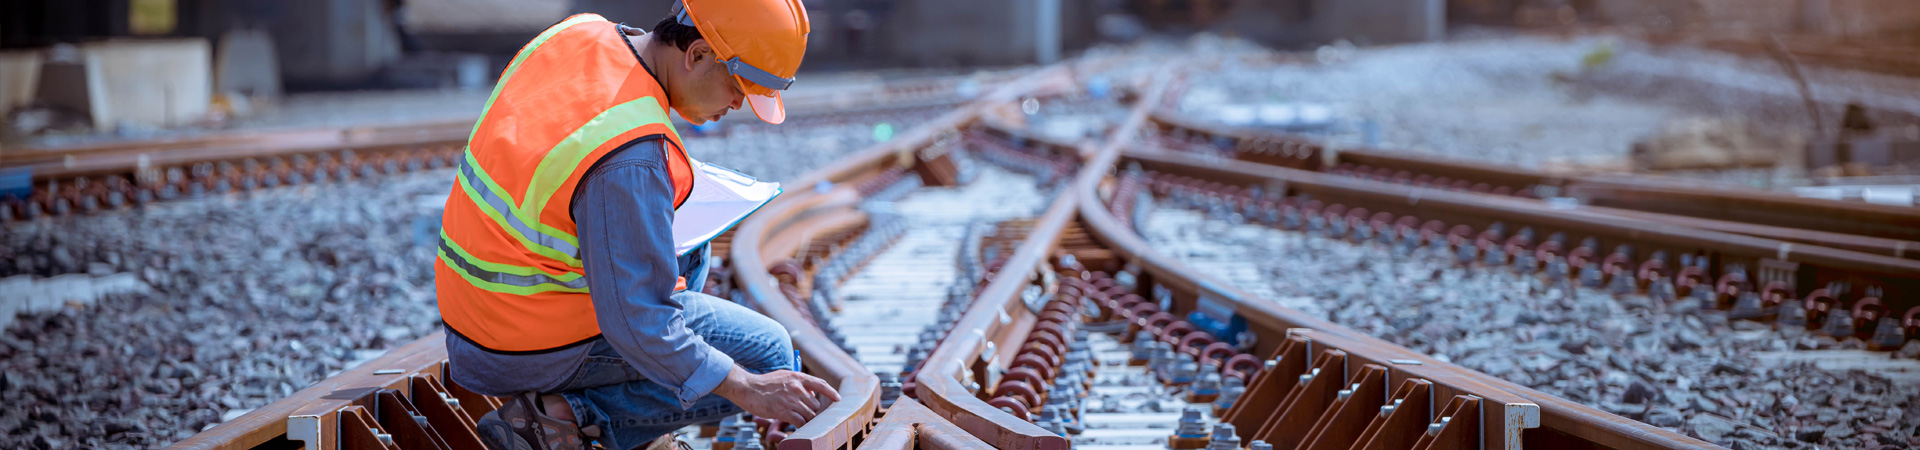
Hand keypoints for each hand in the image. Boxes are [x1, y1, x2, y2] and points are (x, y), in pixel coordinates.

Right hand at [712, 366, 841, 424]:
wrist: (747, 388)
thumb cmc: (764, 383)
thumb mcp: (783, 376)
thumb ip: (798, 382)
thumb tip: (811, 393)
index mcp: (797, 377)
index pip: (820, 384)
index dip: (831, 392)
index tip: (838, 399)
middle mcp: (797, 388)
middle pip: (815, 405)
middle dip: (812, 411)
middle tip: (804, 413)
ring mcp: (791, 400)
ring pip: (809, 415)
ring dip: (806, 419)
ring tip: (798, 419)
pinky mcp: (783, 411)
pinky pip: (800, 422)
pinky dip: (801, 426)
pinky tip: (795, 425)